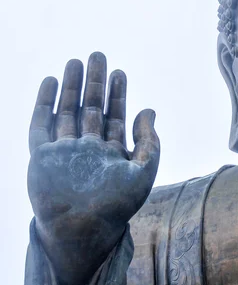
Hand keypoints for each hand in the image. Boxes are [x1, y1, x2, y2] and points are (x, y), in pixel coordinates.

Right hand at [27, 52, 159, 284]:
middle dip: (94, 83)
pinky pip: (41, 125)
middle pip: (90, 108)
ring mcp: (63, 152)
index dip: (118, 94)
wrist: (83, 229)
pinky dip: (45, 103)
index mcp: (111, 153)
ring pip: (66, 111)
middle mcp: (87, 149)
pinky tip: (51, 82)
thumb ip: (149, 141)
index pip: (115, 116)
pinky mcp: (42, 157)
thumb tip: (150, 110)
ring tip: (75, 61)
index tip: (120, 72)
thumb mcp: (143, 171)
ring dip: (70, 87)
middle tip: (97, 55)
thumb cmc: (117, 205)